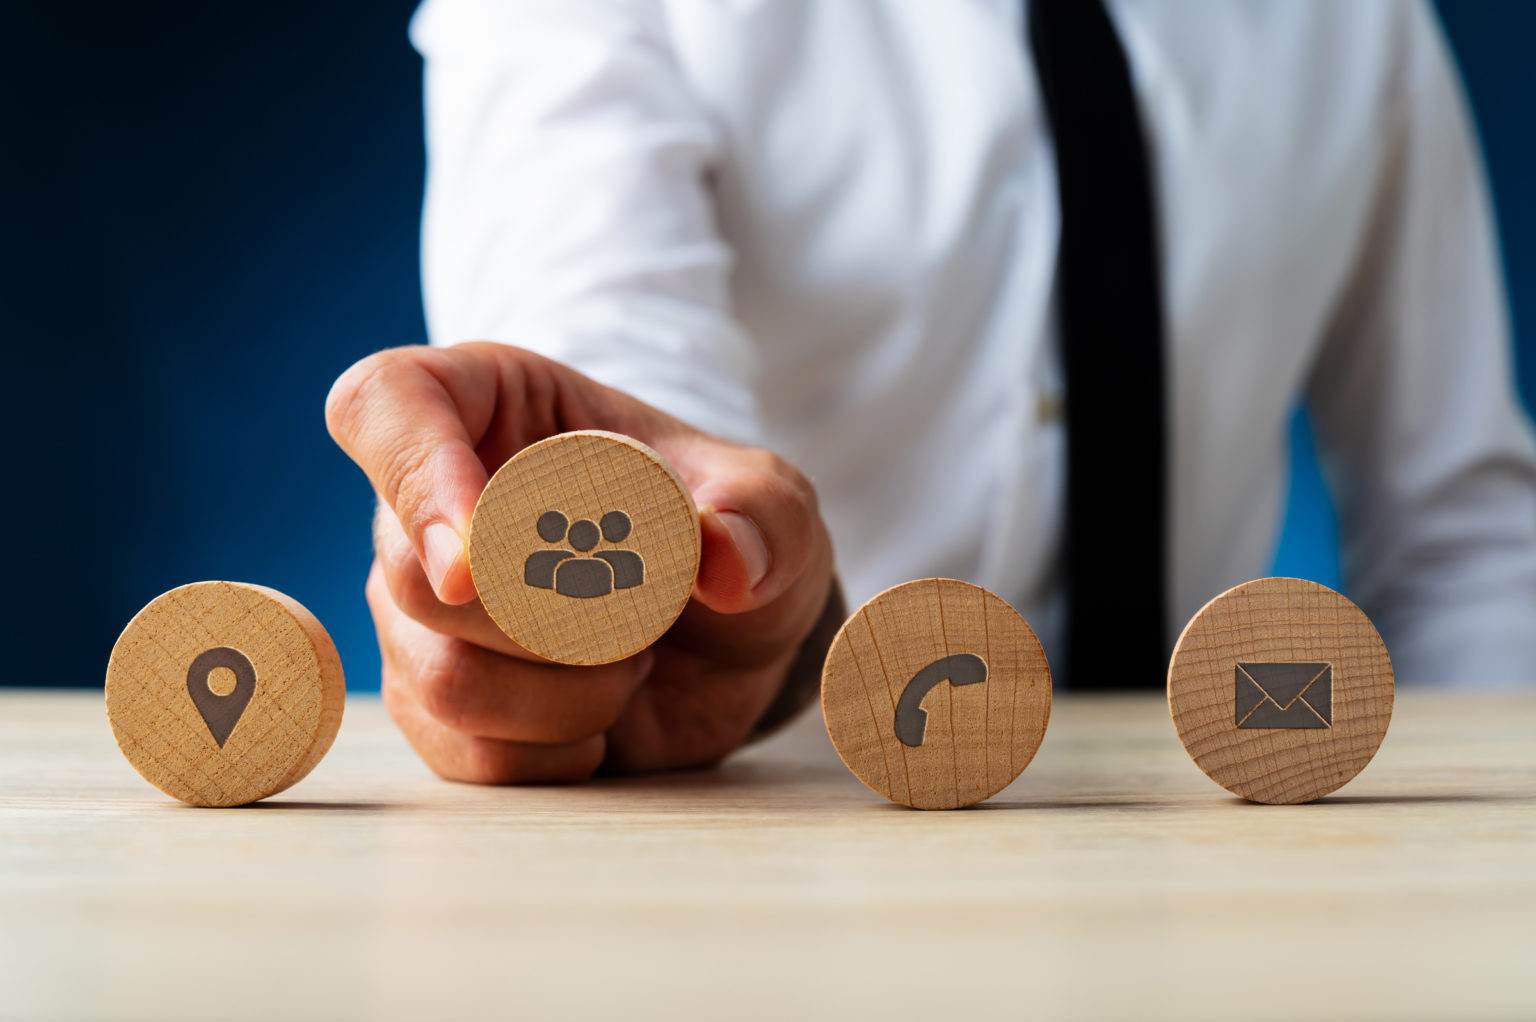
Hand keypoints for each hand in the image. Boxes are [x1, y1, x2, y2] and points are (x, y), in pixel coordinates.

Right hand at [326, 342, 834, 782]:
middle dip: (549, 620)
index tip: (478, 554)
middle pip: (417, 574)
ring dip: (564, 694)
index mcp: (489, 405)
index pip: (384, 405)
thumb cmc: (723, 532)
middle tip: (643, 615)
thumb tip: (729, 561)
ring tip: (632, 662)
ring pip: (439, 675)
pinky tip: (601, 720)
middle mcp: (429, 504)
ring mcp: (421, 609)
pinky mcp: (436, 700)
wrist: (726, 637)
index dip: (415, 475)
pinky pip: (461, 750)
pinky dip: (553, 751)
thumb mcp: (771, 504)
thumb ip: (764, 514)